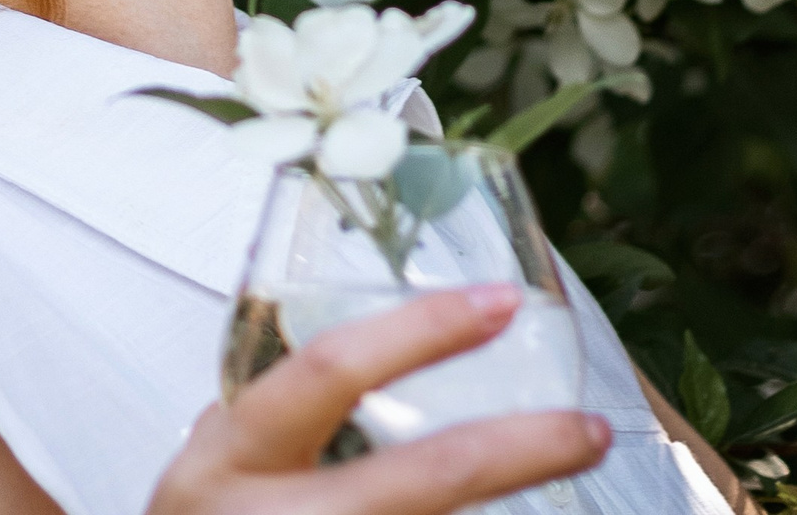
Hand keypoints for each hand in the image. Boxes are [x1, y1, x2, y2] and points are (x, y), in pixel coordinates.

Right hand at [148, 288, 610, 514]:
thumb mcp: (209, 464)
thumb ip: (273, 415)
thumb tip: (365, 347)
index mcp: (230, 459)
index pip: (329, 372)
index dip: (420, 331)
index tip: (500, 302)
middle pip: (421, 484)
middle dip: (518, 452)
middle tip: (587, 429)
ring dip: (511, 507)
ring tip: (567, 467)